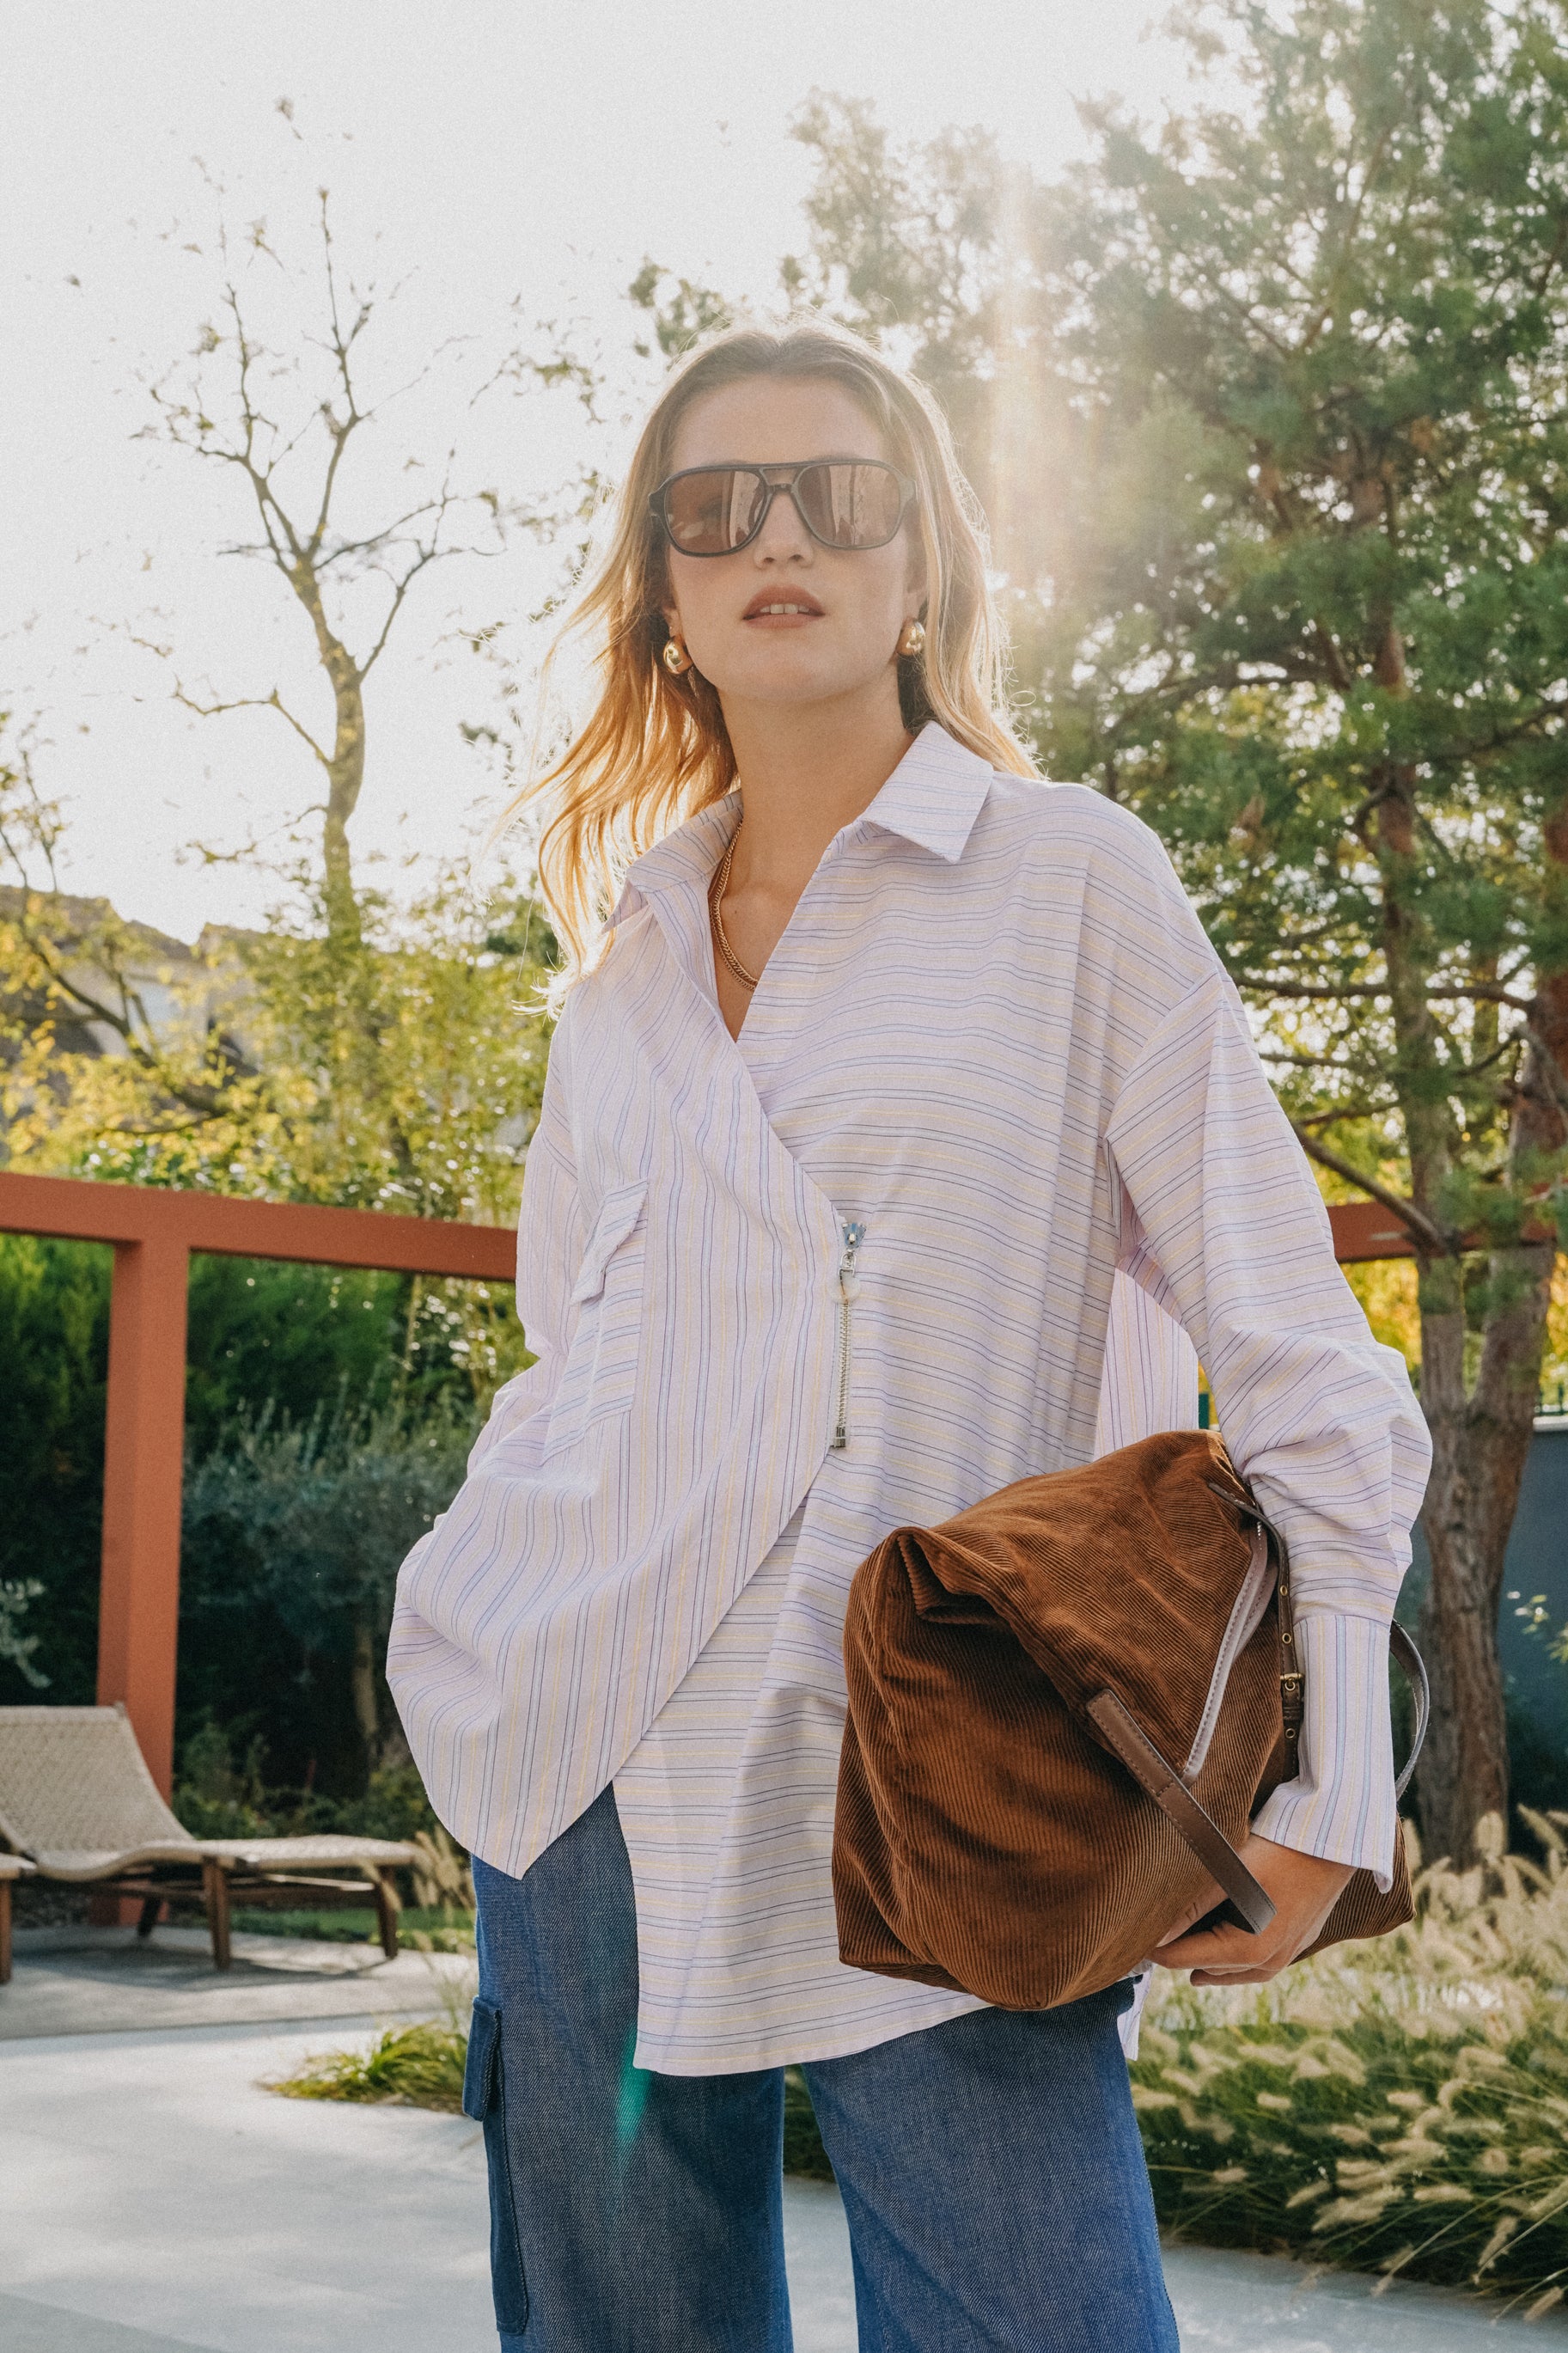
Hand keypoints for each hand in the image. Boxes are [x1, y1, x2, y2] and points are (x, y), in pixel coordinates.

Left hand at [1148, 1834, 1353, 1985]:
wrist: (1335, 1840)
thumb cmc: (1279, 1850)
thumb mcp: (1228, 1873)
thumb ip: (1190, 1905)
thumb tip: (1153, 1935)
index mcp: (1245, 1950)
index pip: (1180, 1959)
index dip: (1152, 1947)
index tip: (1130, 1933)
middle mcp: (1267, 1962)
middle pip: (1204, 1967)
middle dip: (1178, 1951)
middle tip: (1150, 1932)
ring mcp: (1286, 1955)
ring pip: (1232, 1972)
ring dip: (1206, 1960)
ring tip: (1180, 1949)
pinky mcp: (1298, 1942)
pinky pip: (1258, 1966)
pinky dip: (1233, 1961)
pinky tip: (1224, 1952)